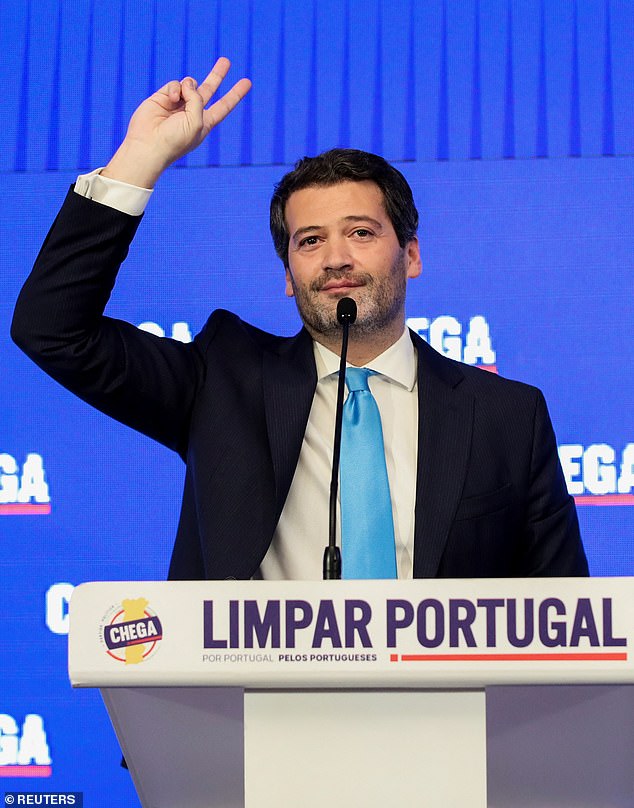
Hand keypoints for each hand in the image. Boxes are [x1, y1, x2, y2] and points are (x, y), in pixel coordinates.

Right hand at [102, 57, 250, 187]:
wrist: (149, 145)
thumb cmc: (175, 139)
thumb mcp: (197, 121)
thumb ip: (198, 99)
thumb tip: (188, 84)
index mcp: (205, 122)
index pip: (224, 106)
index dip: (235, 94)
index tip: (247, 82)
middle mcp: (193, 112)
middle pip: (209, 89)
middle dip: (217, 75)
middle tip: (226, 61)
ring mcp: (178, 103)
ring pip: (190, 83)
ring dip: (188, 87)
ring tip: (178, 100)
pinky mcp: (163, 97)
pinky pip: (175, 84)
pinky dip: (175, 89)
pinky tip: (170, 99)